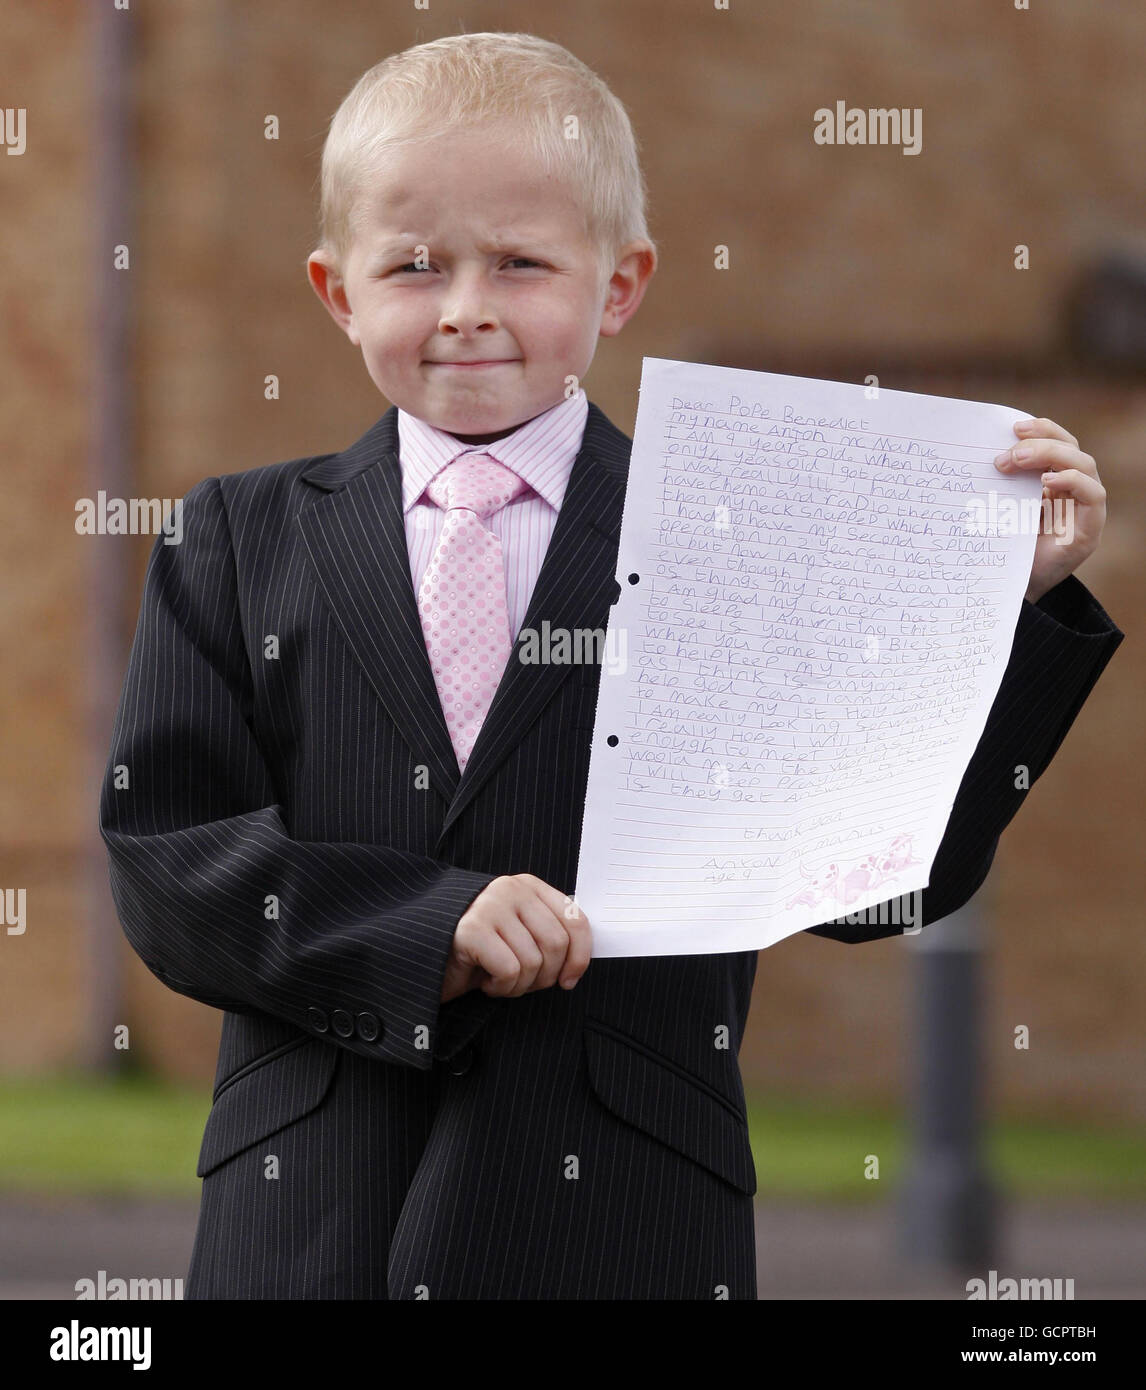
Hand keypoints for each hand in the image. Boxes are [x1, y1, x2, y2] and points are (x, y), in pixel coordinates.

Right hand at [439, 874, 591, 1002]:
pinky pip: (510, 970)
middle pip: (556, 944)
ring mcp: (489, 906)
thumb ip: (548, 935)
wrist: (425, 958)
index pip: (574, 919)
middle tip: (522, 983)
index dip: (579, 956)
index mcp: (528, 887)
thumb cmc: (478, 953)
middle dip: (544, 977)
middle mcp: (510, 889)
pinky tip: (486, 982)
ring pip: (534, 962)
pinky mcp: (471, 929)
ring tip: (499, 981)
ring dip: (519, 986)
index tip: (569, 980)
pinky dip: (501, 988)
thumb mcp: (520, 937)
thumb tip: (580, 962)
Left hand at [994, 417, 1106, 603]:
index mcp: (1050, 480)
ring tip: (1018, 460)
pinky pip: (1094, 494)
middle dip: (1041, 441)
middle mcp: (1071, 490)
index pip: (1056, 442)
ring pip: (1084, 464)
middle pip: (1070, 447)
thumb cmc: (1001, 546)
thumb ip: (999, 482)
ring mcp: (1083, 508)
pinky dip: (1073, 480)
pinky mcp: (1090, 529)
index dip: (1040, 430)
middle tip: (1009, 450)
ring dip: (1052, 455)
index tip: (1011, 427)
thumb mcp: (998, 507)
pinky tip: (1047, 481)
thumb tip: (977, 451)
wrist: (1009, 590)